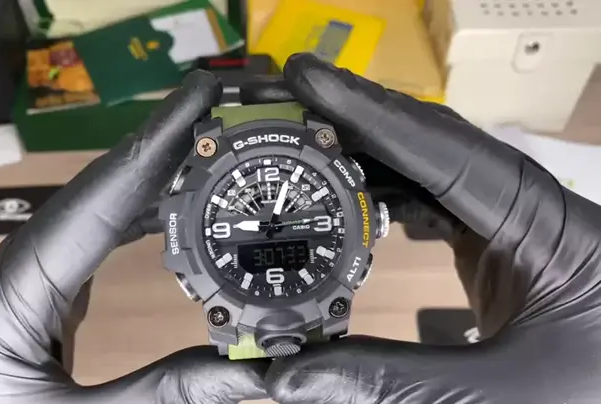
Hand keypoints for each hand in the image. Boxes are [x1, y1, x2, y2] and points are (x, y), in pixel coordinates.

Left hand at [0, 71, 267, 403]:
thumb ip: (173, 393)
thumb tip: (261, 372)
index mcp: (3, 301)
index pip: (91, 204)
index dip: (151, 150)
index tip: (198, 103)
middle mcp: (4, 281)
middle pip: (89, 197)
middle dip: (152, 151)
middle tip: (212, 112)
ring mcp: (18, 291)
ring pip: (88, 219)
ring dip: (145, 184)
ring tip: (201, 152)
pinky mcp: (35, 308)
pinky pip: (87, 248)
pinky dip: (130, 223)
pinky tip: (165, 212)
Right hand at [241, 53, 600, 402]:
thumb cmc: (589, 393)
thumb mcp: (497, 392)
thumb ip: (392, 380)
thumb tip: (291, 375)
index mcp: (546, 226)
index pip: (443, 149)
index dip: (369, 112)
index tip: (307, 80)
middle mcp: (529, 206)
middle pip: (433, 140)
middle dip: (360, 115)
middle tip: (293, 97)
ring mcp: (512, 220)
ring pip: (431, 165)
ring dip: (370, 152)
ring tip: (307, 143)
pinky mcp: (498, 240)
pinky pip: (434, 197)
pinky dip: (387, 191)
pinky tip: (349, 195)